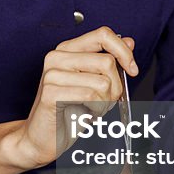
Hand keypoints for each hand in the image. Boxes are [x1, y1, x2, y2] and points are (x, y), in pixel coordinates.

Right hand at [12, 26, 137, 169]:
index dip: (123, 51)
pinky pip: (90, 96)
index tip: (132, 69)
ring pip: (102, 82)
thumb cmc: (68, 111)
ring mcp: (52, 74)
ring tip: (92, 108)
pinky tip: (85, 114)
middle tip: (105, 101)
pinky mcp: (51, 93)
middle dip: (115, 87)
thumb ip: (110, 61)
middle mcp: (58, 57)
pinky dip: (96, 109)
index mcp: (68, 50)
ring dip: (105, 102)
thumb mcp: (94, 83)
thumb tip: (129, 42)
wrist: (42, 138)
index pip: (103, 34)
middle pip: (107, 61)